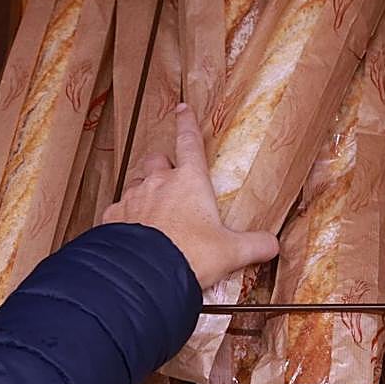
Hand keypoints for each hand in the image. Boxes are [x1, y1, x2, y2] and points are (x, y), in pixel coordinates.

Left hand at [101, 104, 277, 288]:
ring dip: (144, 192)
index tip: (182, 109)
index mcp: (189, 181)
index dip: (187, 124)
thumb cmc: (191, 256)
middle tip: (170, 180)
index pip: (189, 142)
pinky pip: (117, 210)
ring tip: (153, 213)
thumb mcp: (231, 251)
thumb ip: (254, 245)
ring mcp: (132, 198)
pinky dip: (125, 217)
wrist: (147, 275)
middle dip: (162, 165)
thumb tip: (272, 245)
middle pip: (156, 160)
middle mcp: (158, 183)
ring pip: (135, 183)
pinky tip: (133, 233)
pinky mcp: (112, 217)